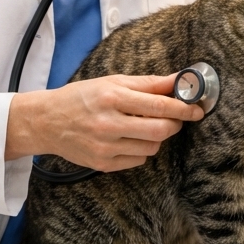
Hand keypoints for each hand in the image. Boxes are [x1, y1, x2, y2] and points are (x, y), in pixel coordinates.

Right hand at [6, 74, 203, 171]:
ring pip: (152, 146)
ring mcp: (105, 147)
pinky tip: (130, 138)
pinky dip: (142, 148)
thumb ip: (147, 83)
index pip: (159, 105)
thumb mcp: (112, 82)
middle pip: (160, 130)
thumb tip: (178, 79)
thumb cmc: (80, 97)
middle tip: (175, 118)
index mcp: (112, 98)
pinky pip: (139, 159)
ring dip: (157, 136)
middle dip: (175, 124)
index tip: (196, 108)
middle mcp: (109, 124)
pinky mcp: (103, 164)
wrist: (47, 121)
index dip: (183, 108)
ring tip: (145, 125)